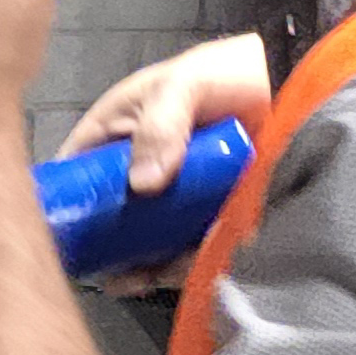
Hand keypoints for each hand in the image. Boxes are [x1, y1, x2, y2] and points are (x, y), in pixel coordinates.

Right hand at [57, 34, 270, 297]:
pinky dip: (179, 265)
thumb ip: (160, 127)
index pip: (73, 171)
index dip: (65, 203)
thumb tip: (143, 186)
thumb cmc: (225, 74)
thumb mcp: (183, 86)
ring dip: (140, 265)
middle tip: (116, 274)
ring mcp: (170, 197)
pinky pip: (182, 248)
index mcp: (114, 134)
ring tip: (145, 280)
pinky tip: (180, 271)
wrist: (290, 82)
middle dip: (105, 250)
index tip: (67, 237)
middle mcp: (137, 170)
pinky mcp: (203, 216)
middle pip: (106, 218)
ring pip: (142, 240)